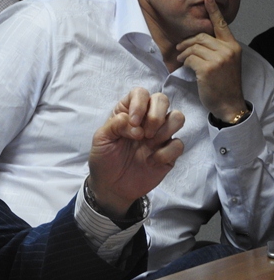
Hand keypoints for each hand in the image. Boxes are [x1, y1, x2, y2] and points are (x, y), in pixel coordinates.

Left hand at [88, 88, 183, 217]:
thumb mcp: (101, 139)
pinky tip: (151, 161)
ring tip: (149, 143)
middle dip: (156, 115)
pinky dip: (166, 152)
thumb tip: (135, 123)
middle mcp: (146, 120)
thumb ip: (115, 124)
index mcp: (128, 112)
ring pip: (177, 117)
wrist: (111, 186)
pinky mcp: (169, 153)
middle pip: (162, 99)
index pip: (141, 93)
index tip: (133, 122)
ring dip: (164, 129)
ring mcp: (159, 136)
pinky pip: (179, 144)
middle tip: (144, 134)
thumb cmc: (104, 159)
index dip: (140, 103)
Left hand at [176, 0, 246, 120]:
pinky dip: (184, 62)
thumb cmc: (223, 84)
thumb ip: (216, 49)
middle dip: (187, 42)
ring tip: (181, 60)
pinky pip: (190, 58)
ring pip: (193, 47)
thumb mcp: (225, 63)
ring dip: (183, 53)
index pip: (222, 25)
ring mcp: (219, 59)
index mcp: (233, 46)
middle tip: (179, 50)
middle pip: (201, 37)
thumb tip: (198, 41)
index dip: (213, 11)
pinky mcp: (208, 68)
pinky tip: (184, 67)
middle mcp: (228, 50)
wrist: (228, 104)